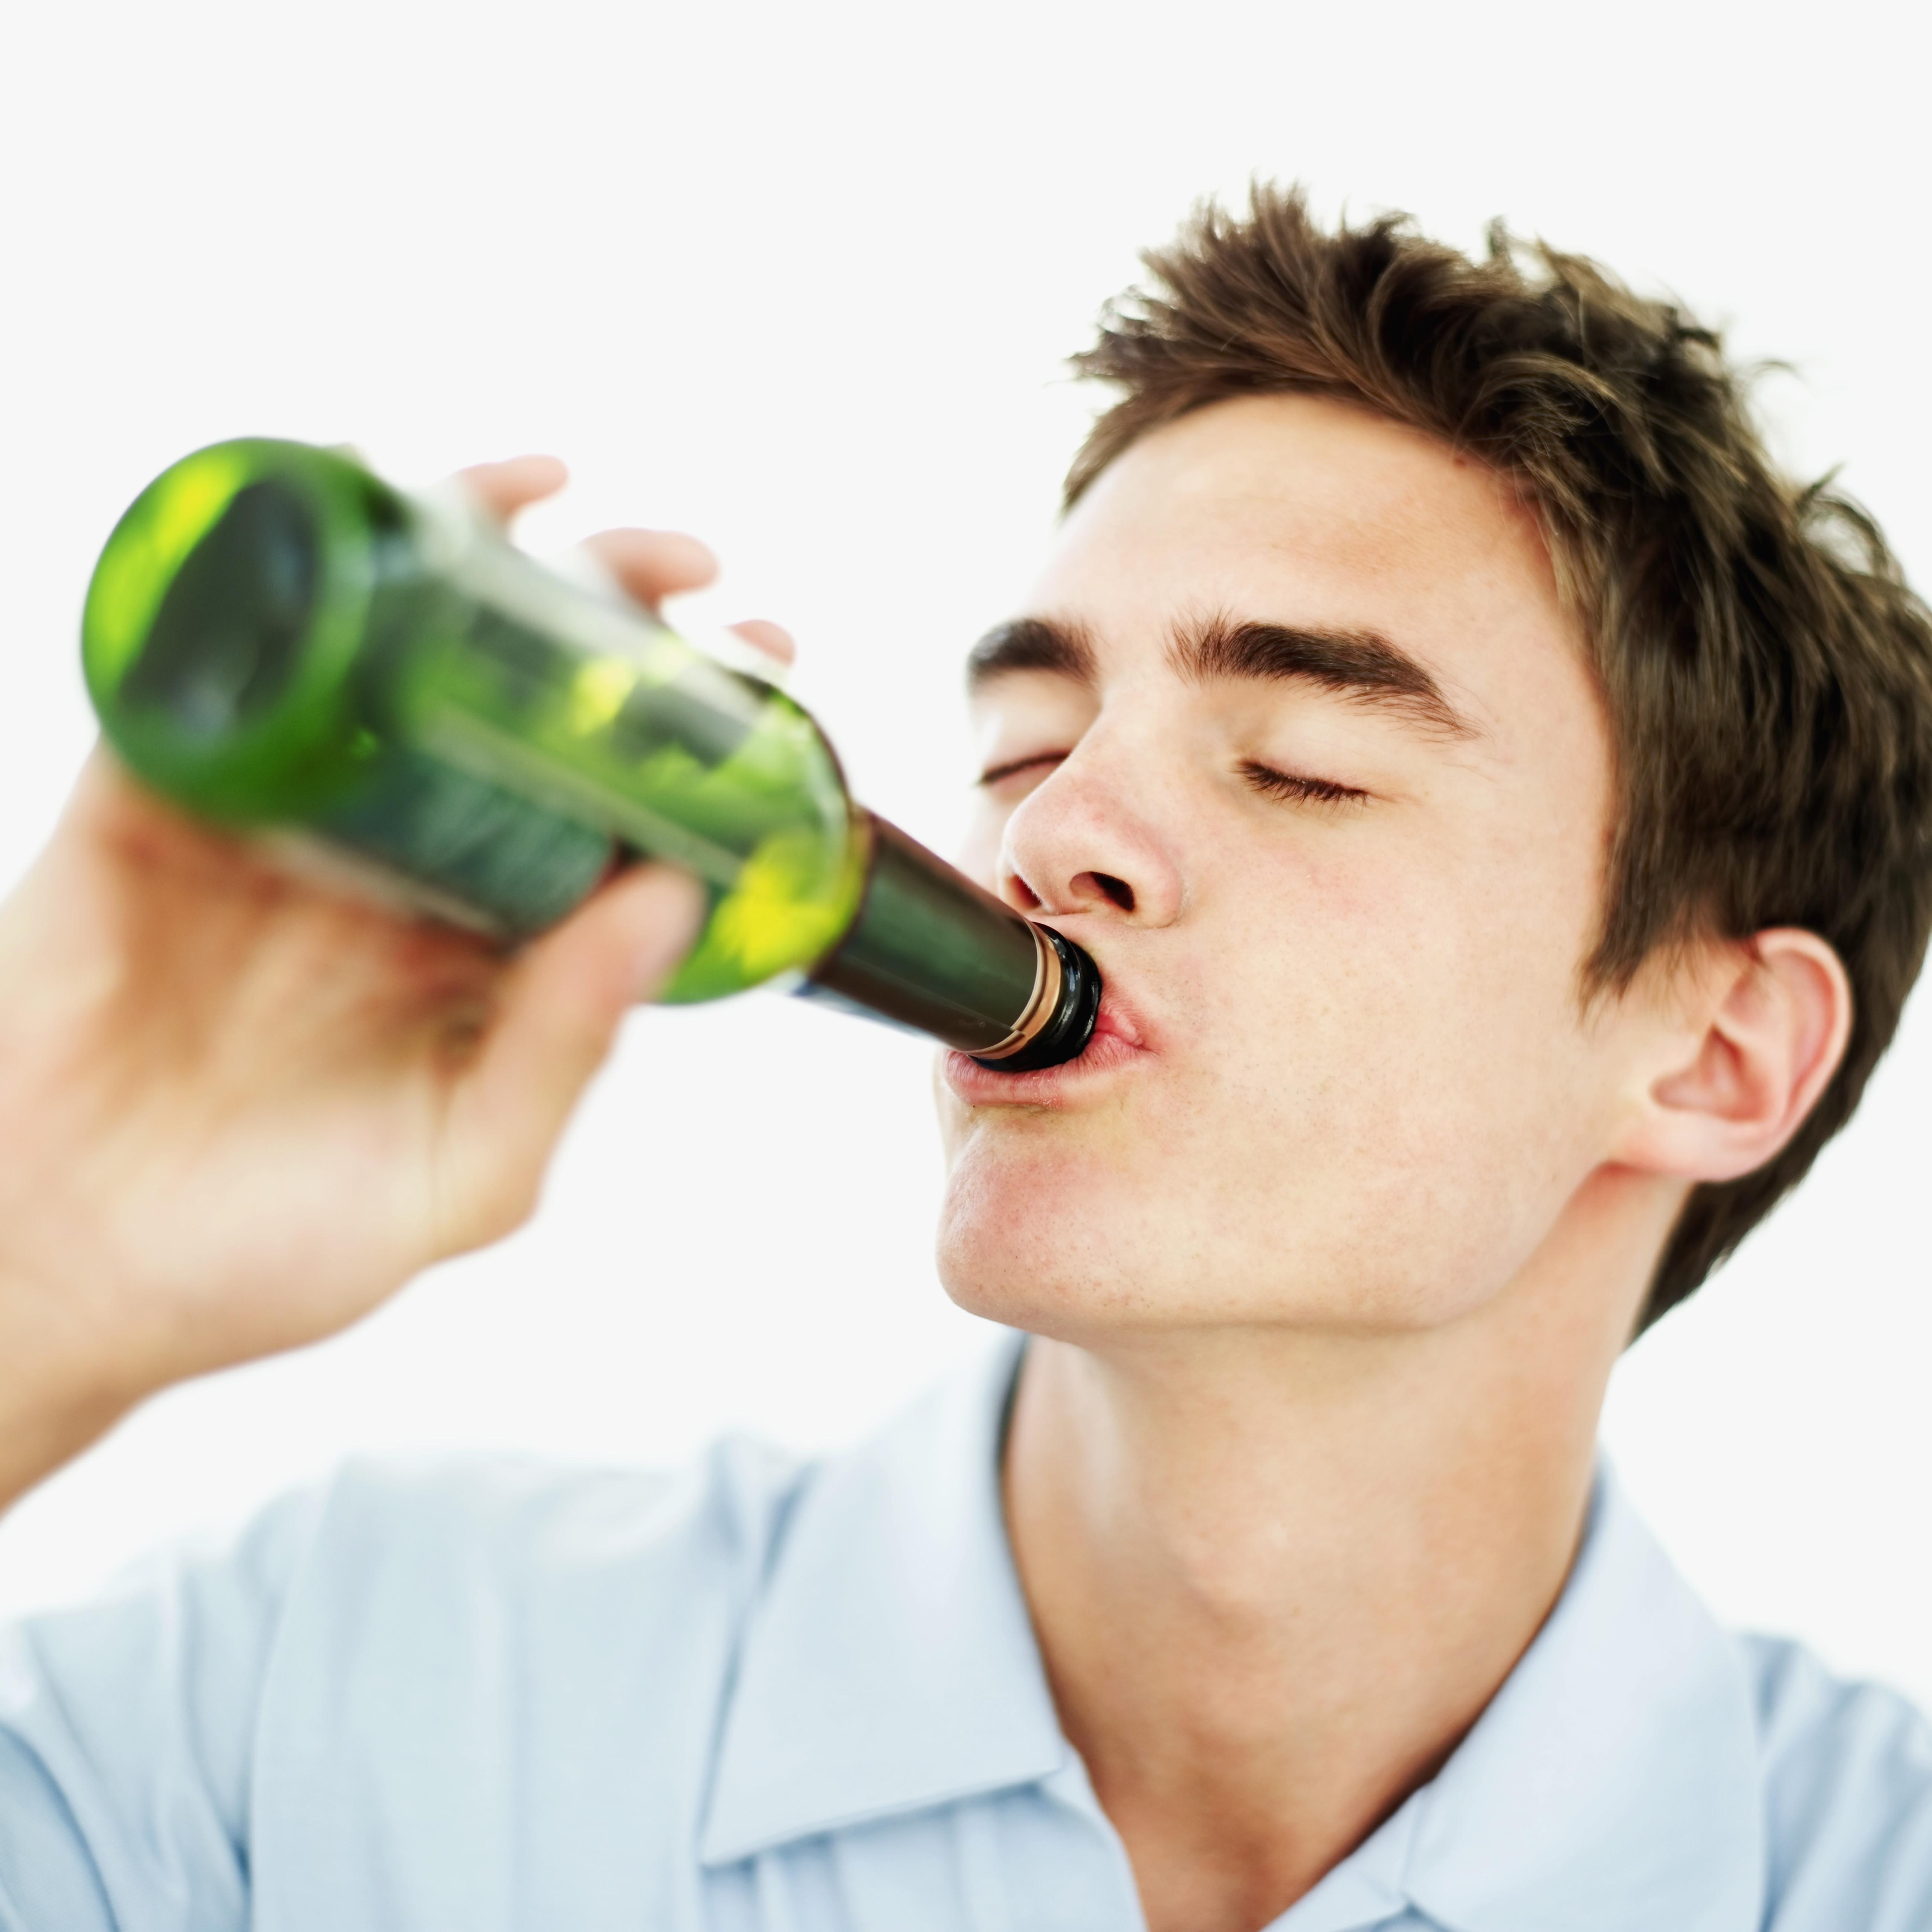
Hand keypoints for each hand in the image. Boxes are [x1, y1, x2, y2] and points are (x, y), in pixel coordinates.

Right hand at [0, 456, 784, 1509]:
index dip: (686, 738)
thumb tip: (670, 897)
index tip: (769, 675)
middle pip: (512, 707)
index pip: (604, 811)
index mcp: (481, 944)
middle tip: (685, 566)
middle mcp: (397, 866)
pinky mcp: (155, 802)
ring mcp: (278, 824)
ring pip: (378, 655)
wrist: (60, 1278)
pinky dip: (267, 577)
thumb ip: (568, 1044)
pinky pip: (209, 665)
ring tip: (549, 494)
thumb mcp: (465, 1174)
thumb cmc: (270, 1250)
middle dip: (602, 617)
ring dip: (461, 561)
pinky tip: (342, 504)